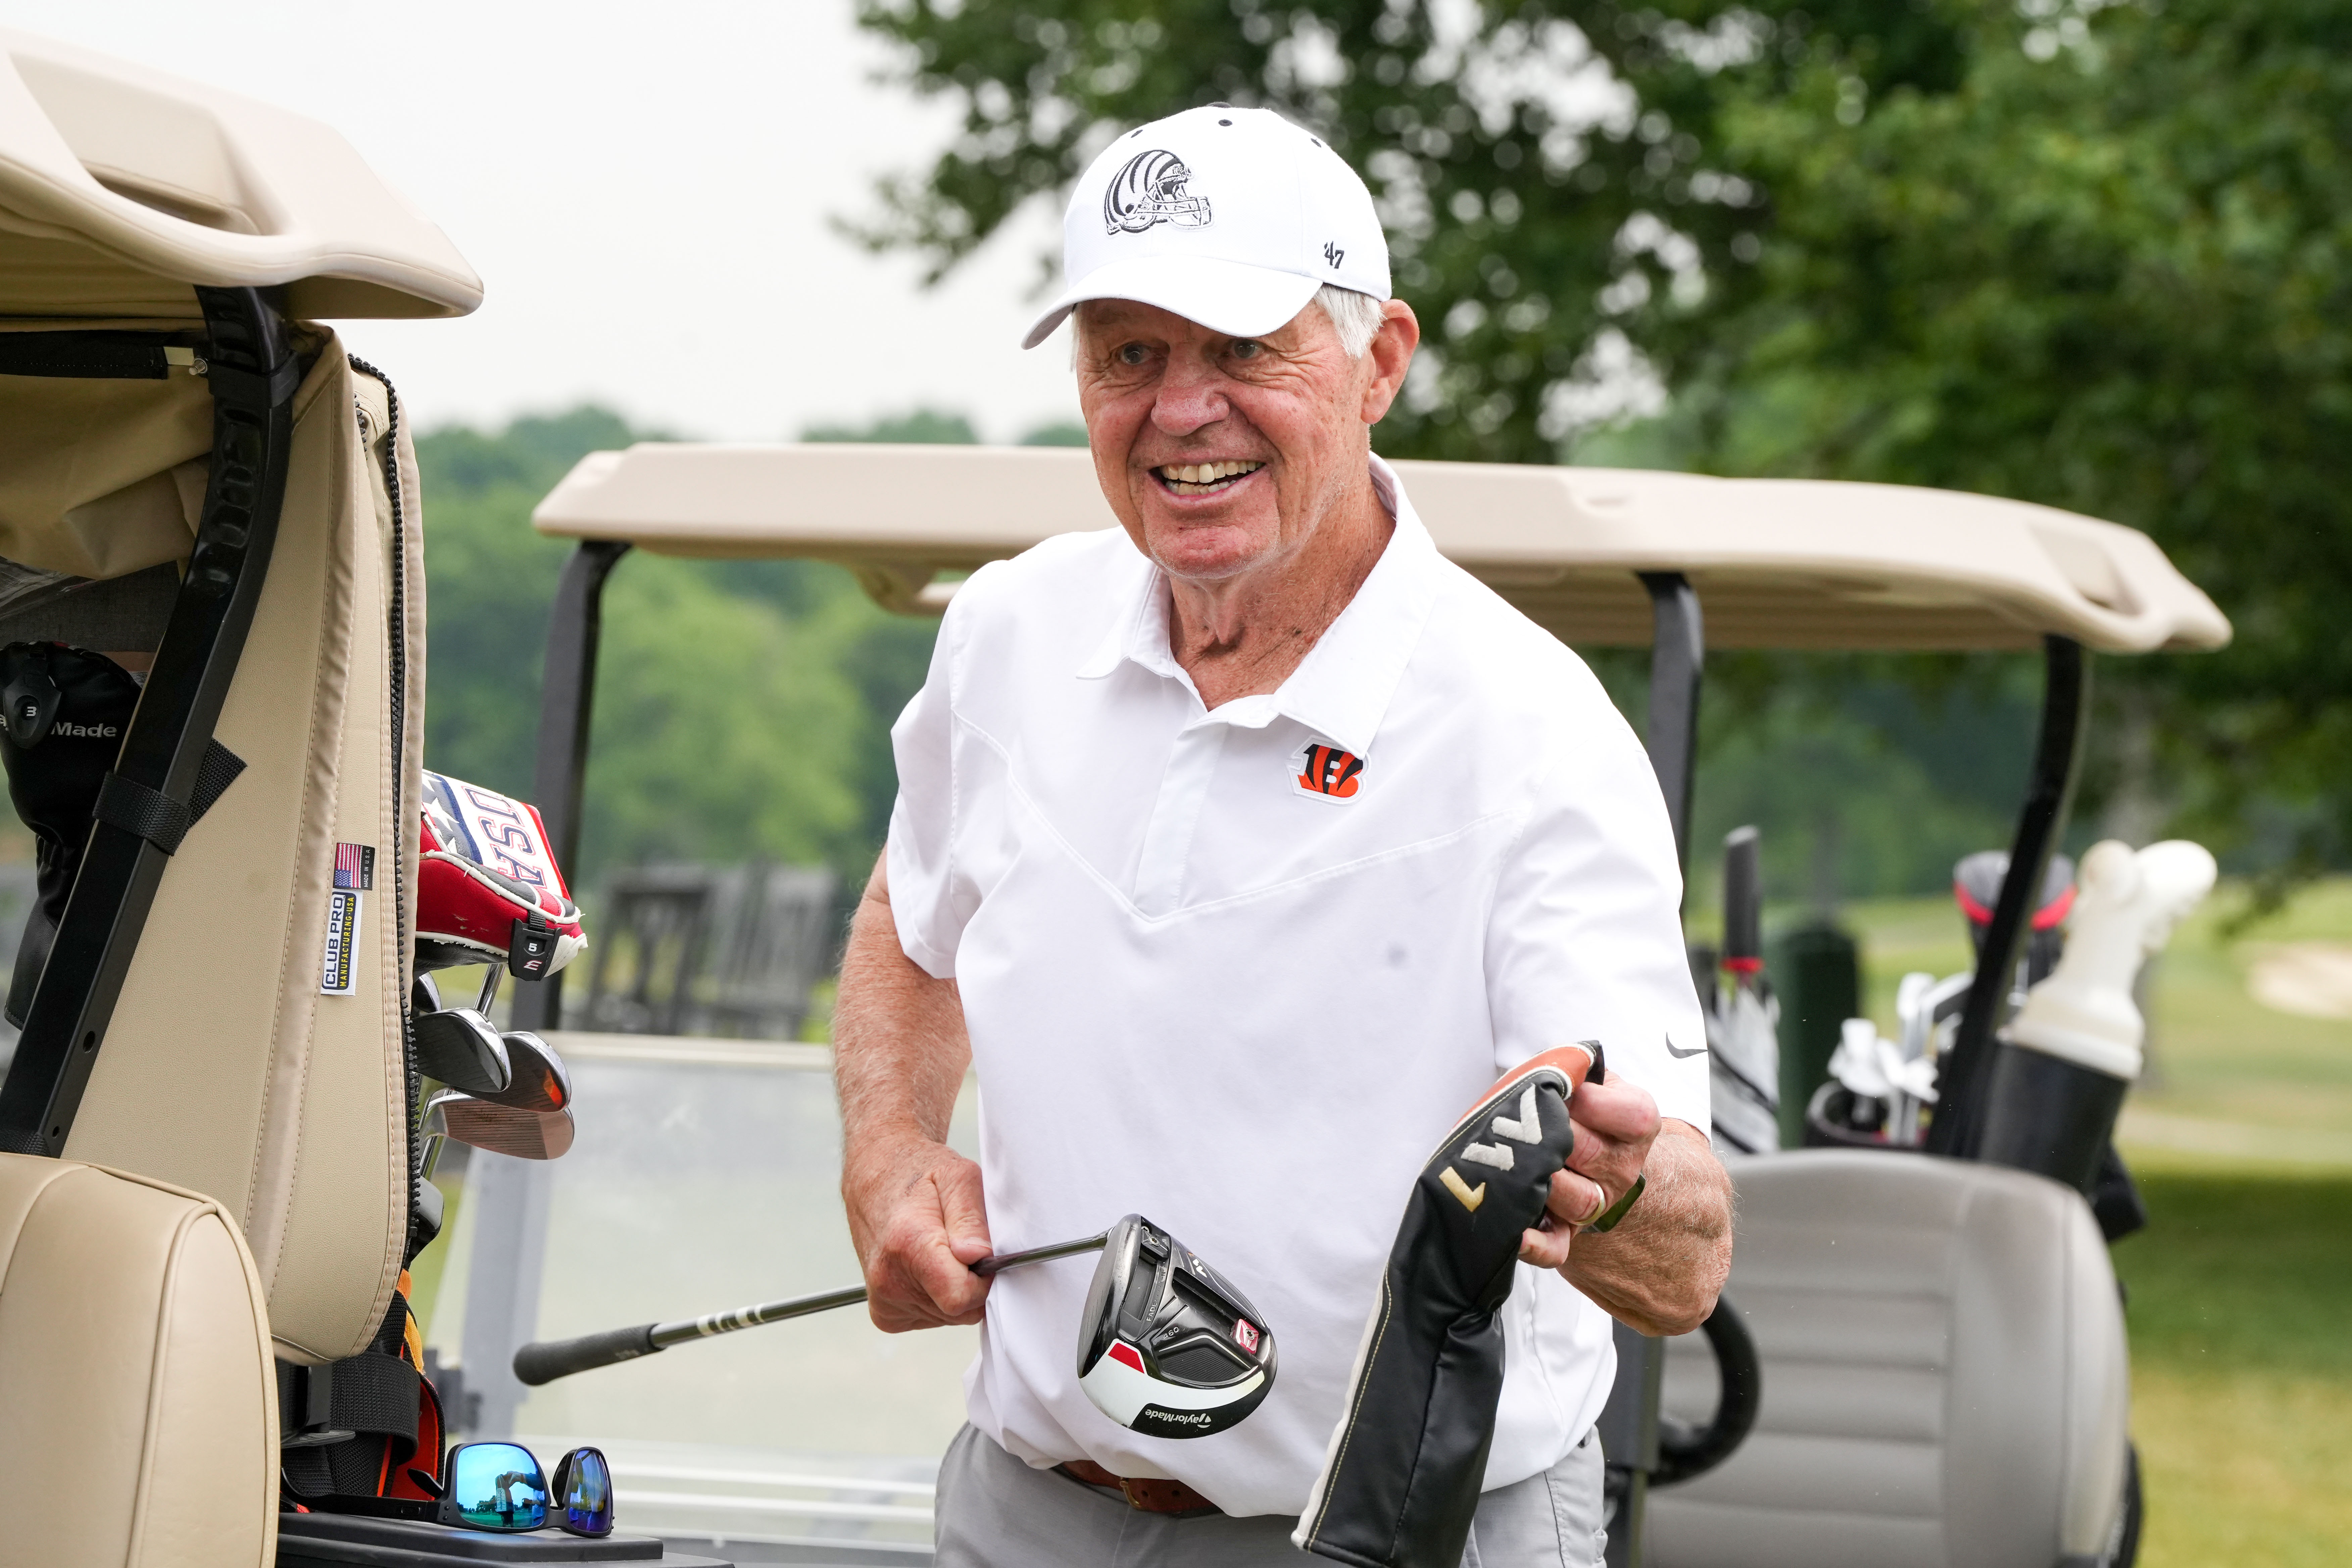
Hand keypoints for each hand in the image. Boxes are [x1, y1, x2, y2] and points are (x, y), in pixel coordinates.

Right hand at [842, 1131, 992, 1330]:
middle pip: (959, 1311)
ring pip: (949, 1317)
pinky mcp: (884, 1313)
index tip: (984, 1257)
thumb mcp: (957, 1177)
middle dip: (972, 1284)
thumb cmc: (918, 1174)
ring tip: (941, 1251)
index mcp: (908, 1243)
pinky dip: (939, 1298)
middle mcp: (889, 1278)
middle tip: (961, 1246)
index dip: (983, 1280)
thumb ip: (971, 1218)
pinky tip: (928, 1268)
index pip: (960, 1296)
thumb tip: (979, 1256)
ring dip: (955, 1289)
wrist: (877, 1176)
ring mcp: (883, 1299)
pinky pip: (932, 1319)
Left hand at [1517, 1073, 1661, 1268]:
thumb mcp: (1593, 1079)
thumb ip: (1577, 1067)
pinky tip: (1518, 1235)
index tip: (1559, 1090)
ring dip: (1542, 1181)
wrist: (1593, 1149)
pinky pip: (1559, 1246)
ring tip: (1518, 1163)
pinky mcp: (1570, 1230)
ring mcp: (1599, 1202)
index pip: (1630, 1115)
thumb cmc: (1583, 1107)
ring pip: (1577, 1199)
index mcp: (1637, 1125)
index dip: (1588, 1100)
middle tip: (1526, 1123)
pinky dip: (1538, 1245)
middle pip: (1591, 1153)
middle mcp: (1623, 1168)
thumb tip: (1560, 1064)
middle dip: (1553, 1135)